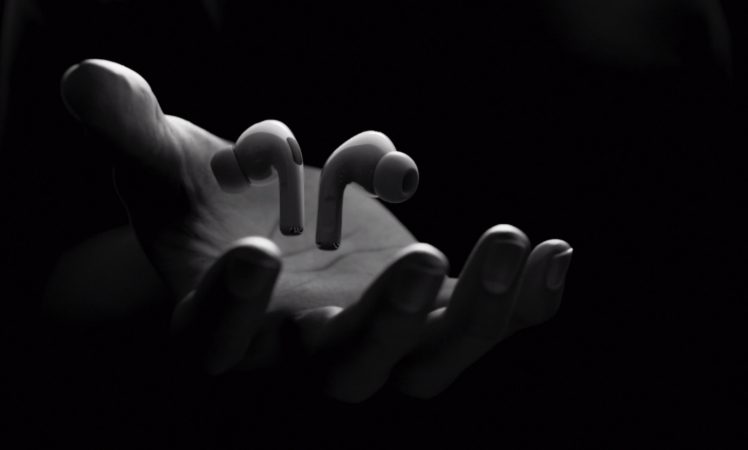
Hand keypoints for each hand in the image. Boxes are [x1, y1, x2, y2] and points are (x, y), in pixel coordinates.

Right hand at [56, 59, 572, 401]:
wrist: (260, 224)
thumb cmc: (202, 201)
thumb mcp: (160, 164)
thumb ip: (129, 130)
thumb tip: (88, 79)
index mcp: (221, 327)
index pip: (213, 345)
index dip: (229, 310)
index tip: (253, 250)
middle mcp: (299, 349)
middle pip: (345, 367)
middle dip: (385, 319)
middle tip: (423, 255)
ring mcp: (372, 337)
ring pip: (430, 358)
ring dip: (477, 310)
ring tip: (514, 239)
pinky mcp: (425, 313)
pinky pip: (482, 325)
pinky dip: (522, 302)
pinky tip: (557, 252)